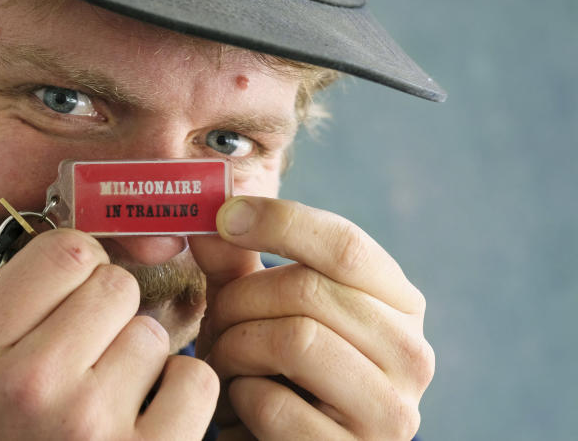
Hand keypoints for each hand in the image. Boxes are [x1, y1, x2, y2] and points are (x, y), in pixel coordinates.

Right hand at [0, 205, 218, 439]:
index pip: (66, 252)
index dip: (75, 266)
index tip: (67, 294)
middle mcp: (33, 382)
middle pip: (116, 284)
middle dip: (106, 310)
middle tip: (85, 350)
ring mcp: (92, 425)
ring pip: (152, 333)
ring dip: (138, 358)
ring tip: (106, 393)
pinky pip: (196, 380)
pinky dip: (180, 394)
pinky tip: (145, 415)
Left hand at [189, 197, 433, 439]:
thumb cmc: (268, 371)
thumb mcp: (253, 307)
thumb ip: (234, 261)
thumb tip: (210, 209)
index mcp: (398, 304)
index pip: (346, 244)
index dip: (279, 221)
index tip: (223, 216)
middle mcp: (412, 355)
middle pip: (311, 289)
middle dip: (241, 297)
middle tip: (215, 317)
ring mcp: (392, 412)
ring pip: (296, 340)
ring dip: (236, 346)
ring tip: (225, 361)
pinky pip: (275, 406)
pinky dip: (240, 399)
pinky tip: (242, 405)